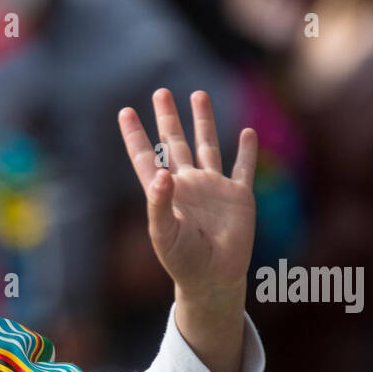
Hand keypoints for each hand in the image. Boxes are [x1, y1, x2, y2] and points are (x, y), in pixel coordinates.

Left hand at [118, 89, 257, 303]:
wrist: (213, 279)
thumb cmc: (183, 261)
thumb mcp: (164, 234)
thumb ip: (159, 204)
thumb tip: (161, 173)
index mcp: (165, 193)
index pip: (146, 157)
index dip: (135, 135)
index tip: (125, 112)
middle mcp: (188, 185)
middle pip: (174, 143)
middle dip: (167, 118)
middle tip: (160, 92)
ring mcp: (213, 188)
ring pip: (207, 145)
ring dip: (203, 121)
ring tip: (198, 94)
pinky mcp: (238, 196)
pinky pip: (243, 168)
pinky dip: (246, 150)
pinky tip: (247, 132)